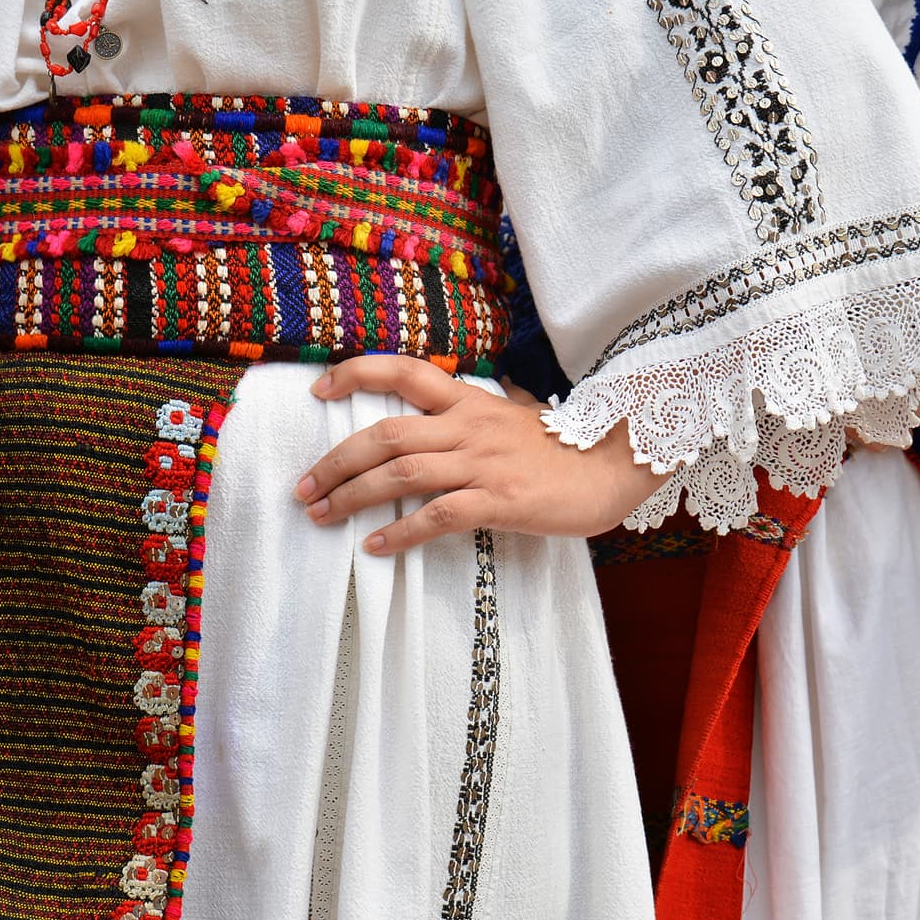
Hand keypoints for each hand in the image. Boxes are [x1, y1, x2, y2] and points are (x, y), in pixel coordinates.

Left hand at [294, 356, 667, 552]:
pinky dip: (400, 533)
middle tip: (302, 487)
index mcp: (472, 402)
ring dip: (350, 496)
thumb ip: (486, 411)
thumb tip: (466, 404)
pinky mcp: (499, 502)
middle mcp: (469, 427)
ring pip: (399, 475)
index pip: (405, 372)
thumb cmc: (569, 448)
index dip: (355, 373)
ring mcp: (483, 464)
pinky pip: (437, 517)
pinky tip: (376, 547)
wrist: (617, 466)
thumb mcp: (520, 416)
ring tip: (320, 516)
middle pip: (384, 434)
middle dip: (333, 461)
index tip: (318, 387)